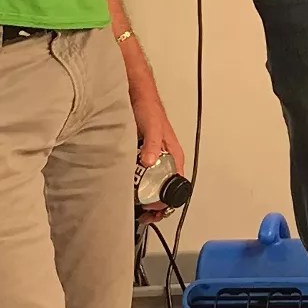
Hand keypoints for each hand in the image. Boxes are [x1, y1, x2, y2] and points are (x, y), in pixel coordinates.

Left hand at [130, 76, 183, 215]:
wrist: (136, 93)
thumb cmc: (148, 107)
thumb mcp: (152, 126)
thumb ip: (152, 144)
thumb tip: (149, 161)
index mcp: (174, 155)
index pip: (178, 186)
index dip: (167, 201)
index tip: (156, 209)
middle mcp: (166, 158)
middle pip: (166, 189)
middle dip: (157, 204)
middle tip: (144, 214)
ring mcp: (155, 158)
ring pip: (155, 183)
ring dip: (147, 196)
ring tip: (137, 206)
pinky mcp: (143, 155)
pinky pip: (144, 175)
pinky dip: (139, 184)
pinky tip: (129, 188)